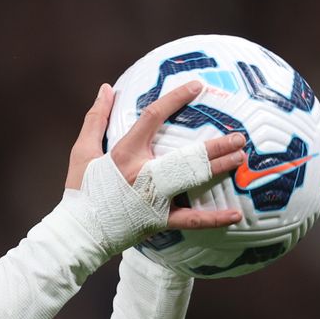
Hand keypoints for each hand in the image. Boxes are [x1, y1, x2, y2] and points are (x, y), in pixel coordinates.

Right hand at [66, 81, 246, 229]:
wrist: (79, 231)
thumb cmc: (80, 190)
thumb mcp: (82, 151)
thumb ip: (96, 118)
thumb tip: (107, 88)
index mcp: (124, 152)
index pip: (153, 117)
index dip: (175, 98)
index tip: (197, 87)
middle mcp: (143, 173)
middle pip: (186, 154)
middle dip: (215, 144)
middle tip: (239, 137)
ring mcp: (154, 197)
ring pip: (193, 180)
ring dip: (220, 167)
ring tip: (241, 158)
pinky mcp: (159, 220)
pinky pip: (192, 220)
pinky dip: (214, 218)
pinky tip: (236, 214)